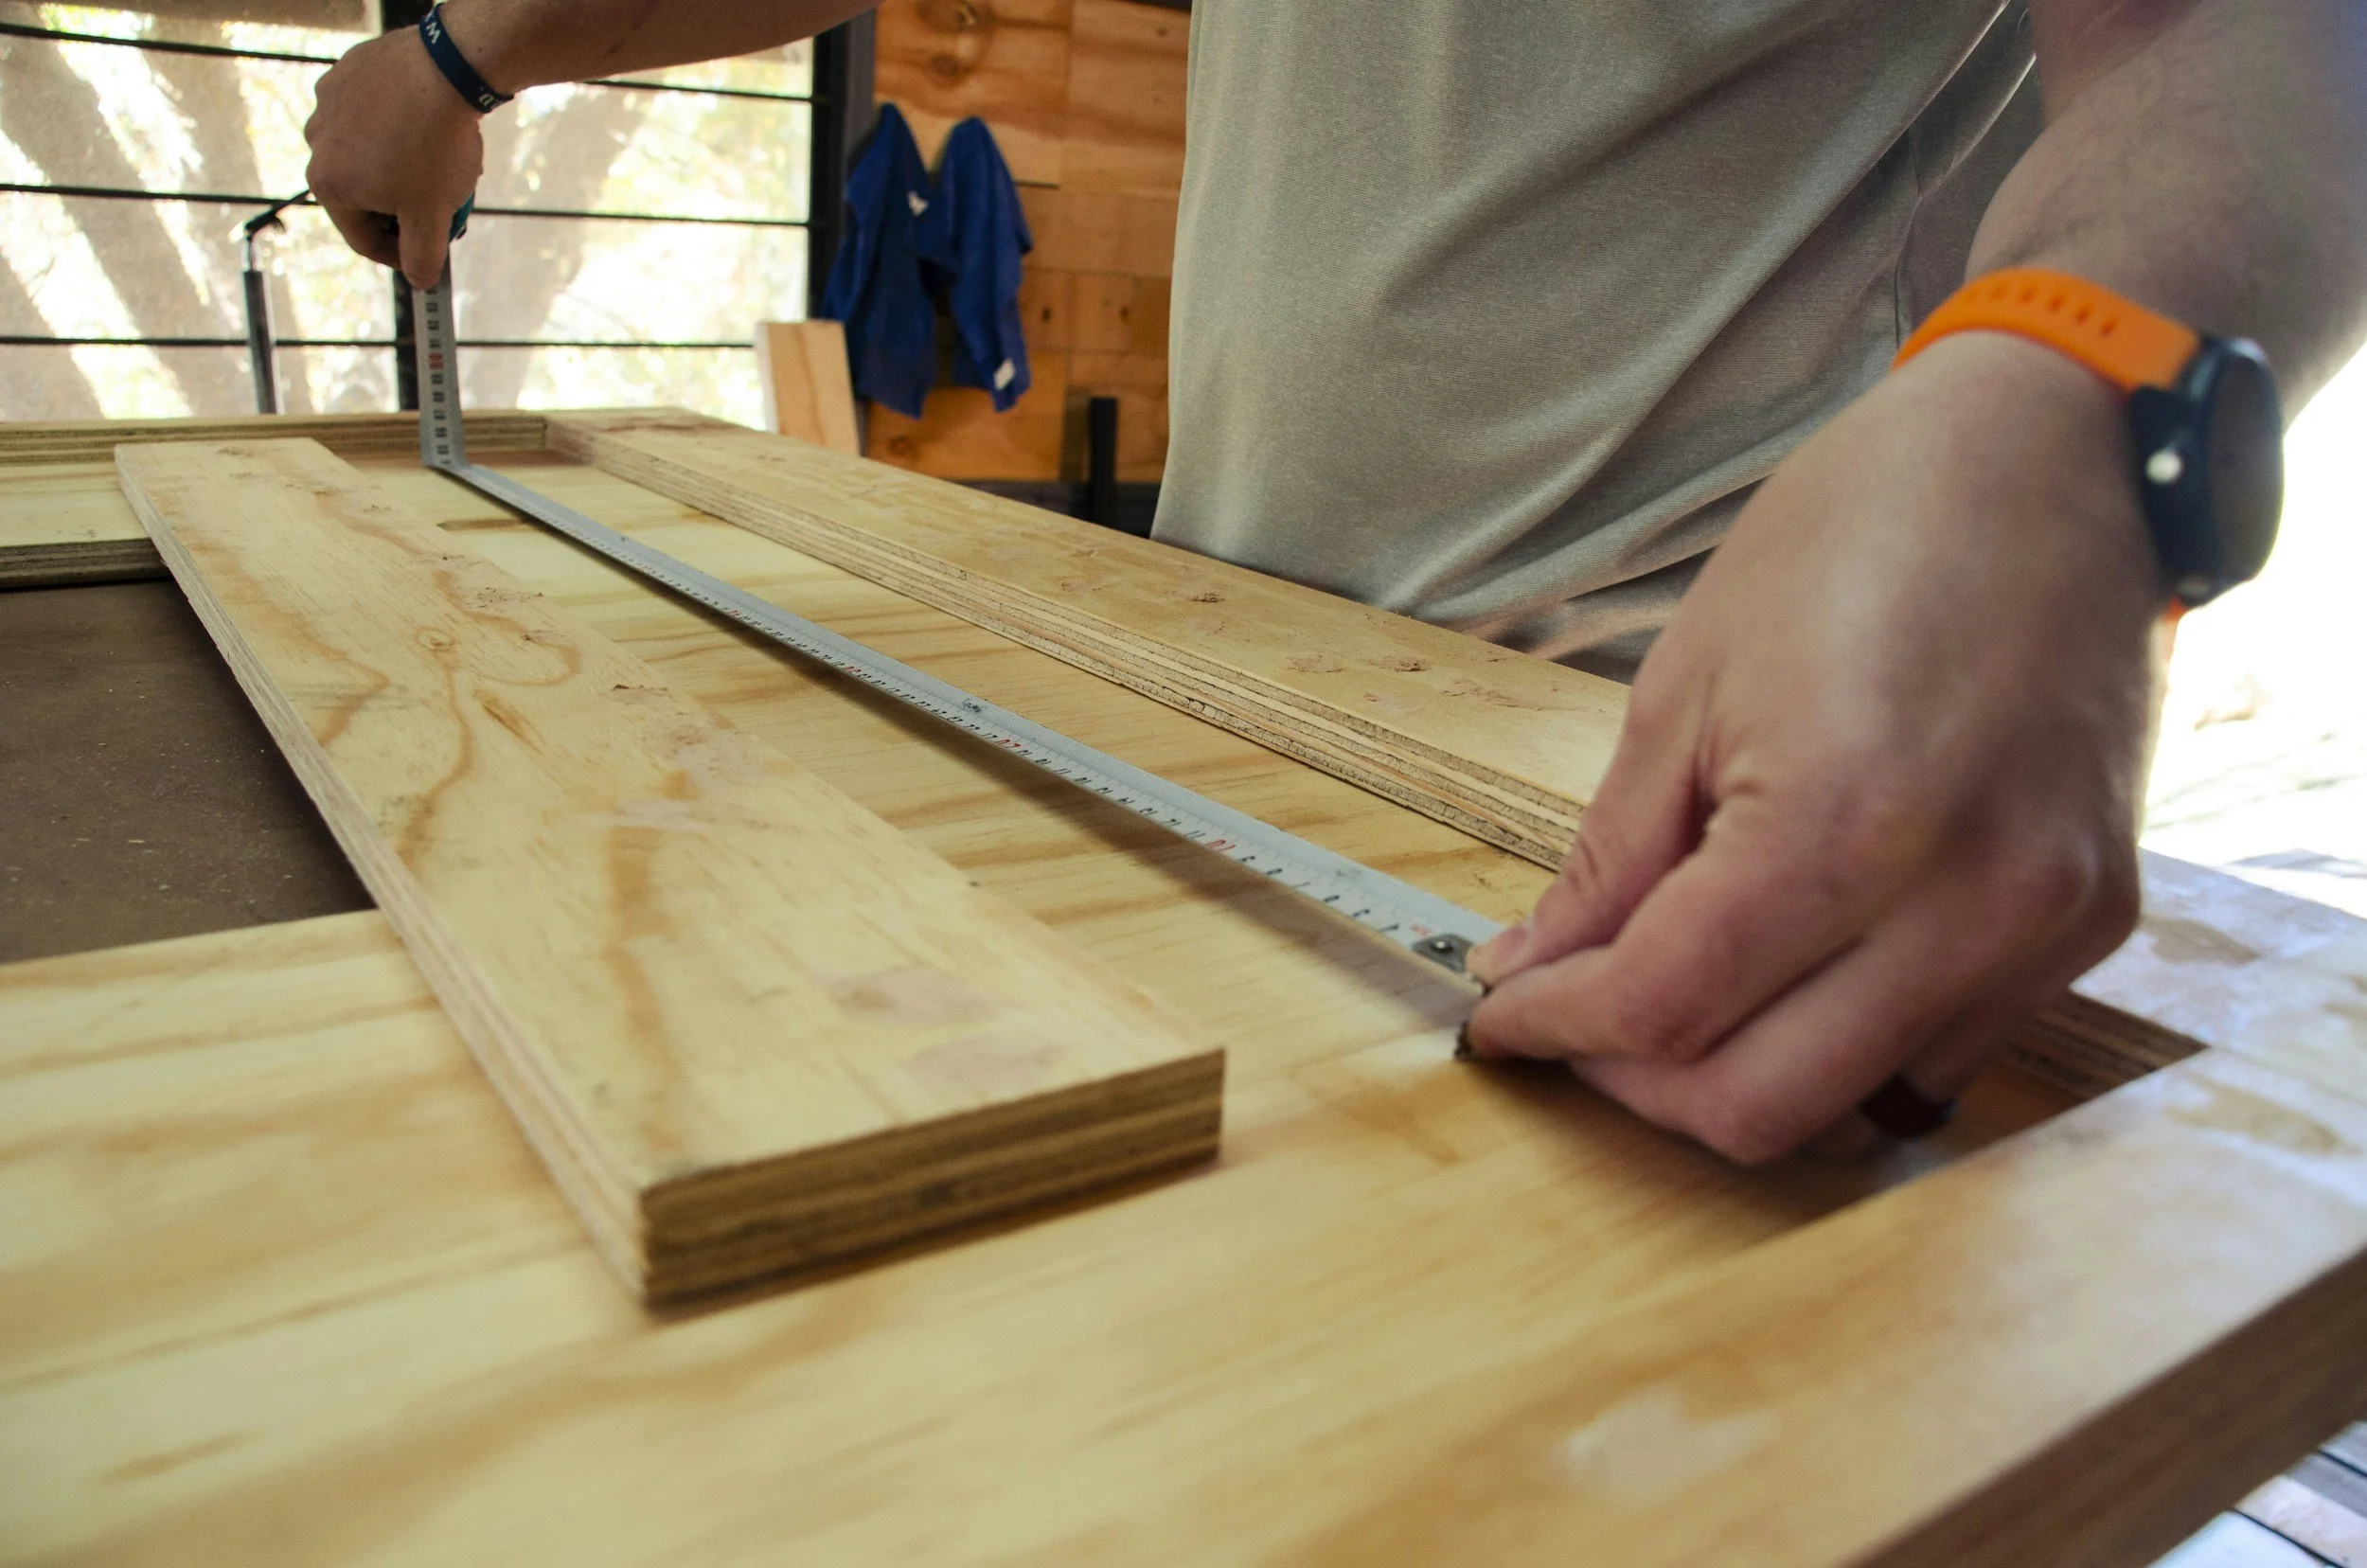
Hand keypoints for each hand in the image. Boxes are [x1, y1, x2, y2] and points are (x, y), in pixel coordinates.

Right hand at [304, 22, 487, 288]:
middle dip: (404, 206)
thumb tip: (419, 281)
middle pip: (364, 195)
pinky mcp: (347, 73)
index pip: (364, 239)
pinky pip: (373, 113)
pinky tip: (426, 124)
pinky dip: (396, 126)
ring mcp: (328, 104)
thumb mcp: (432, 216)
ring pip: (368, 153)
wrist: (444, 70)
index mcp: (328, 185)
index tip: (430, 252)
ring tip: (439, 162)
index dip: (402, 255)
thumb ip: (422, 256)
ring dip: (399, 166)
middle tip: (442, 204)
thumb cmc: (433, 148)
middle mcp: (316, 144)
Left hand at [1463, 332, 2162, 1162]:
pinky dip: (1843, 1052)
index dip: (1558, 1029)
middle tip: (1577, 1022)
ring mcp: (2043, 926)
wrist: (2051, 454)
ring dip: (1741, 1082)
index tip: (1503, 1019)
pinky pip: (1941, 1059)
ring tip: (1679, 1000)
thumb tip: (1536, 970)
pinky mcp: (2093, 927)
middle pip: (1758, 1107)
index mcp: (1843, 825)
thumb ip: (1609, 862)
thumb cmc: (1856, 534)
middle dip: (1636, 1085)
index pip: (1665, 1009)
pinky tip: (1792, 975)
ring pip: (1856, 1111)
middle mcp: (1964, 904)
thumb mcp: (1686, 687)